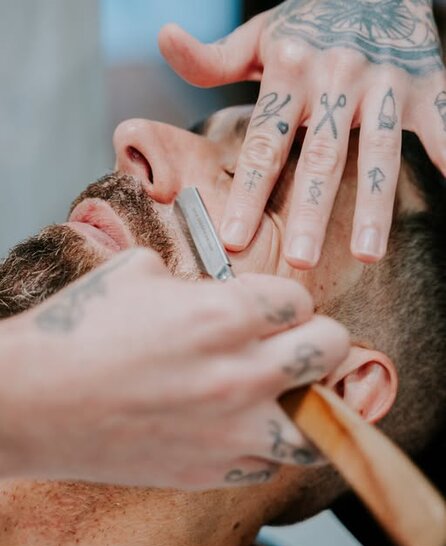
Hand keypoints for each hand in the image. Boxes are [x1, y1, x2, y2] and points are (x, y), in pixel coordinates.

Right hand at [2, 249, 347, 488]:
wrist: (34, 401)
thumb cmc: (80, 329)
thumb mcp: (139, 274)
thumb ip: (193, 282)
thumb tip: (215, 291)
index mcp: (224, 315)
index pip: (300, 300)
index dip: (286, 301)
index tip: (271, 308)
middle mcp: (241, 373)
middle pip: (329, 348)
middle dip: (318, 338)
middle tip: (297, 341)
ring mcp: (232, 431)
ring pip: (321, 424)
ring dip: (314, 402)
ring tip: (295, 394)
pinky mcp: (212, 471)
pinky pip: (269, 463)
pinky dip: (268, 444)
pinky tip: (246, 429)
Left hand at [159, 0, 445, 267]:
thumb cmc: (307, 21)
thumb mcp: (258, 37)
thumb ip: (213, 57)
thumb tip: (165, 39)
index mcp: (291, 71)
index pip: (264, 142)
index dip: (247, 193)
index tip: (234, 241)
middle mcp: (337, 78)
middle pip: (321, 157)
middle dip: (310, 212)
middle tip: (300, 261)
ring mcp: (385, 81)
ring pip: (379, 152)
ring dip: (375, 206)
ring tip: (367, 255)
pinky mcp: (427, 83)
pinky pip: (444, 122)